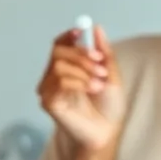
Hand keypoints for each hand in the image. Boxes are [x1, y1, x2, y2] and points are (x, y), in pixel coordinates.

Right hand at [37, 24, 124, 154]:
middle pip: (58, 52)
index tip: (82, 31)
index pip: (59, 44)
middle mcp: (53, 77)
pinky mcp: (49, 102)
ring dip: (83, 71)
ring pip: (58, 66)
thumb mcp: (111, 74)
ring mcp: (49, 90)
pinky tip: (91, 90)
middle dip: (81, 55)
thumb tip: (96, 28)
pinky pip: (59, 82)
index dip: (69, 35)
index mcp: (67, 68)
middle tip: (100, 66)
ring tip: (98, 84)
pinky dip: (78, 82)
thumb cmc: (109, 106)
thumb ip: (104, 52)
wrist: (108, 131)